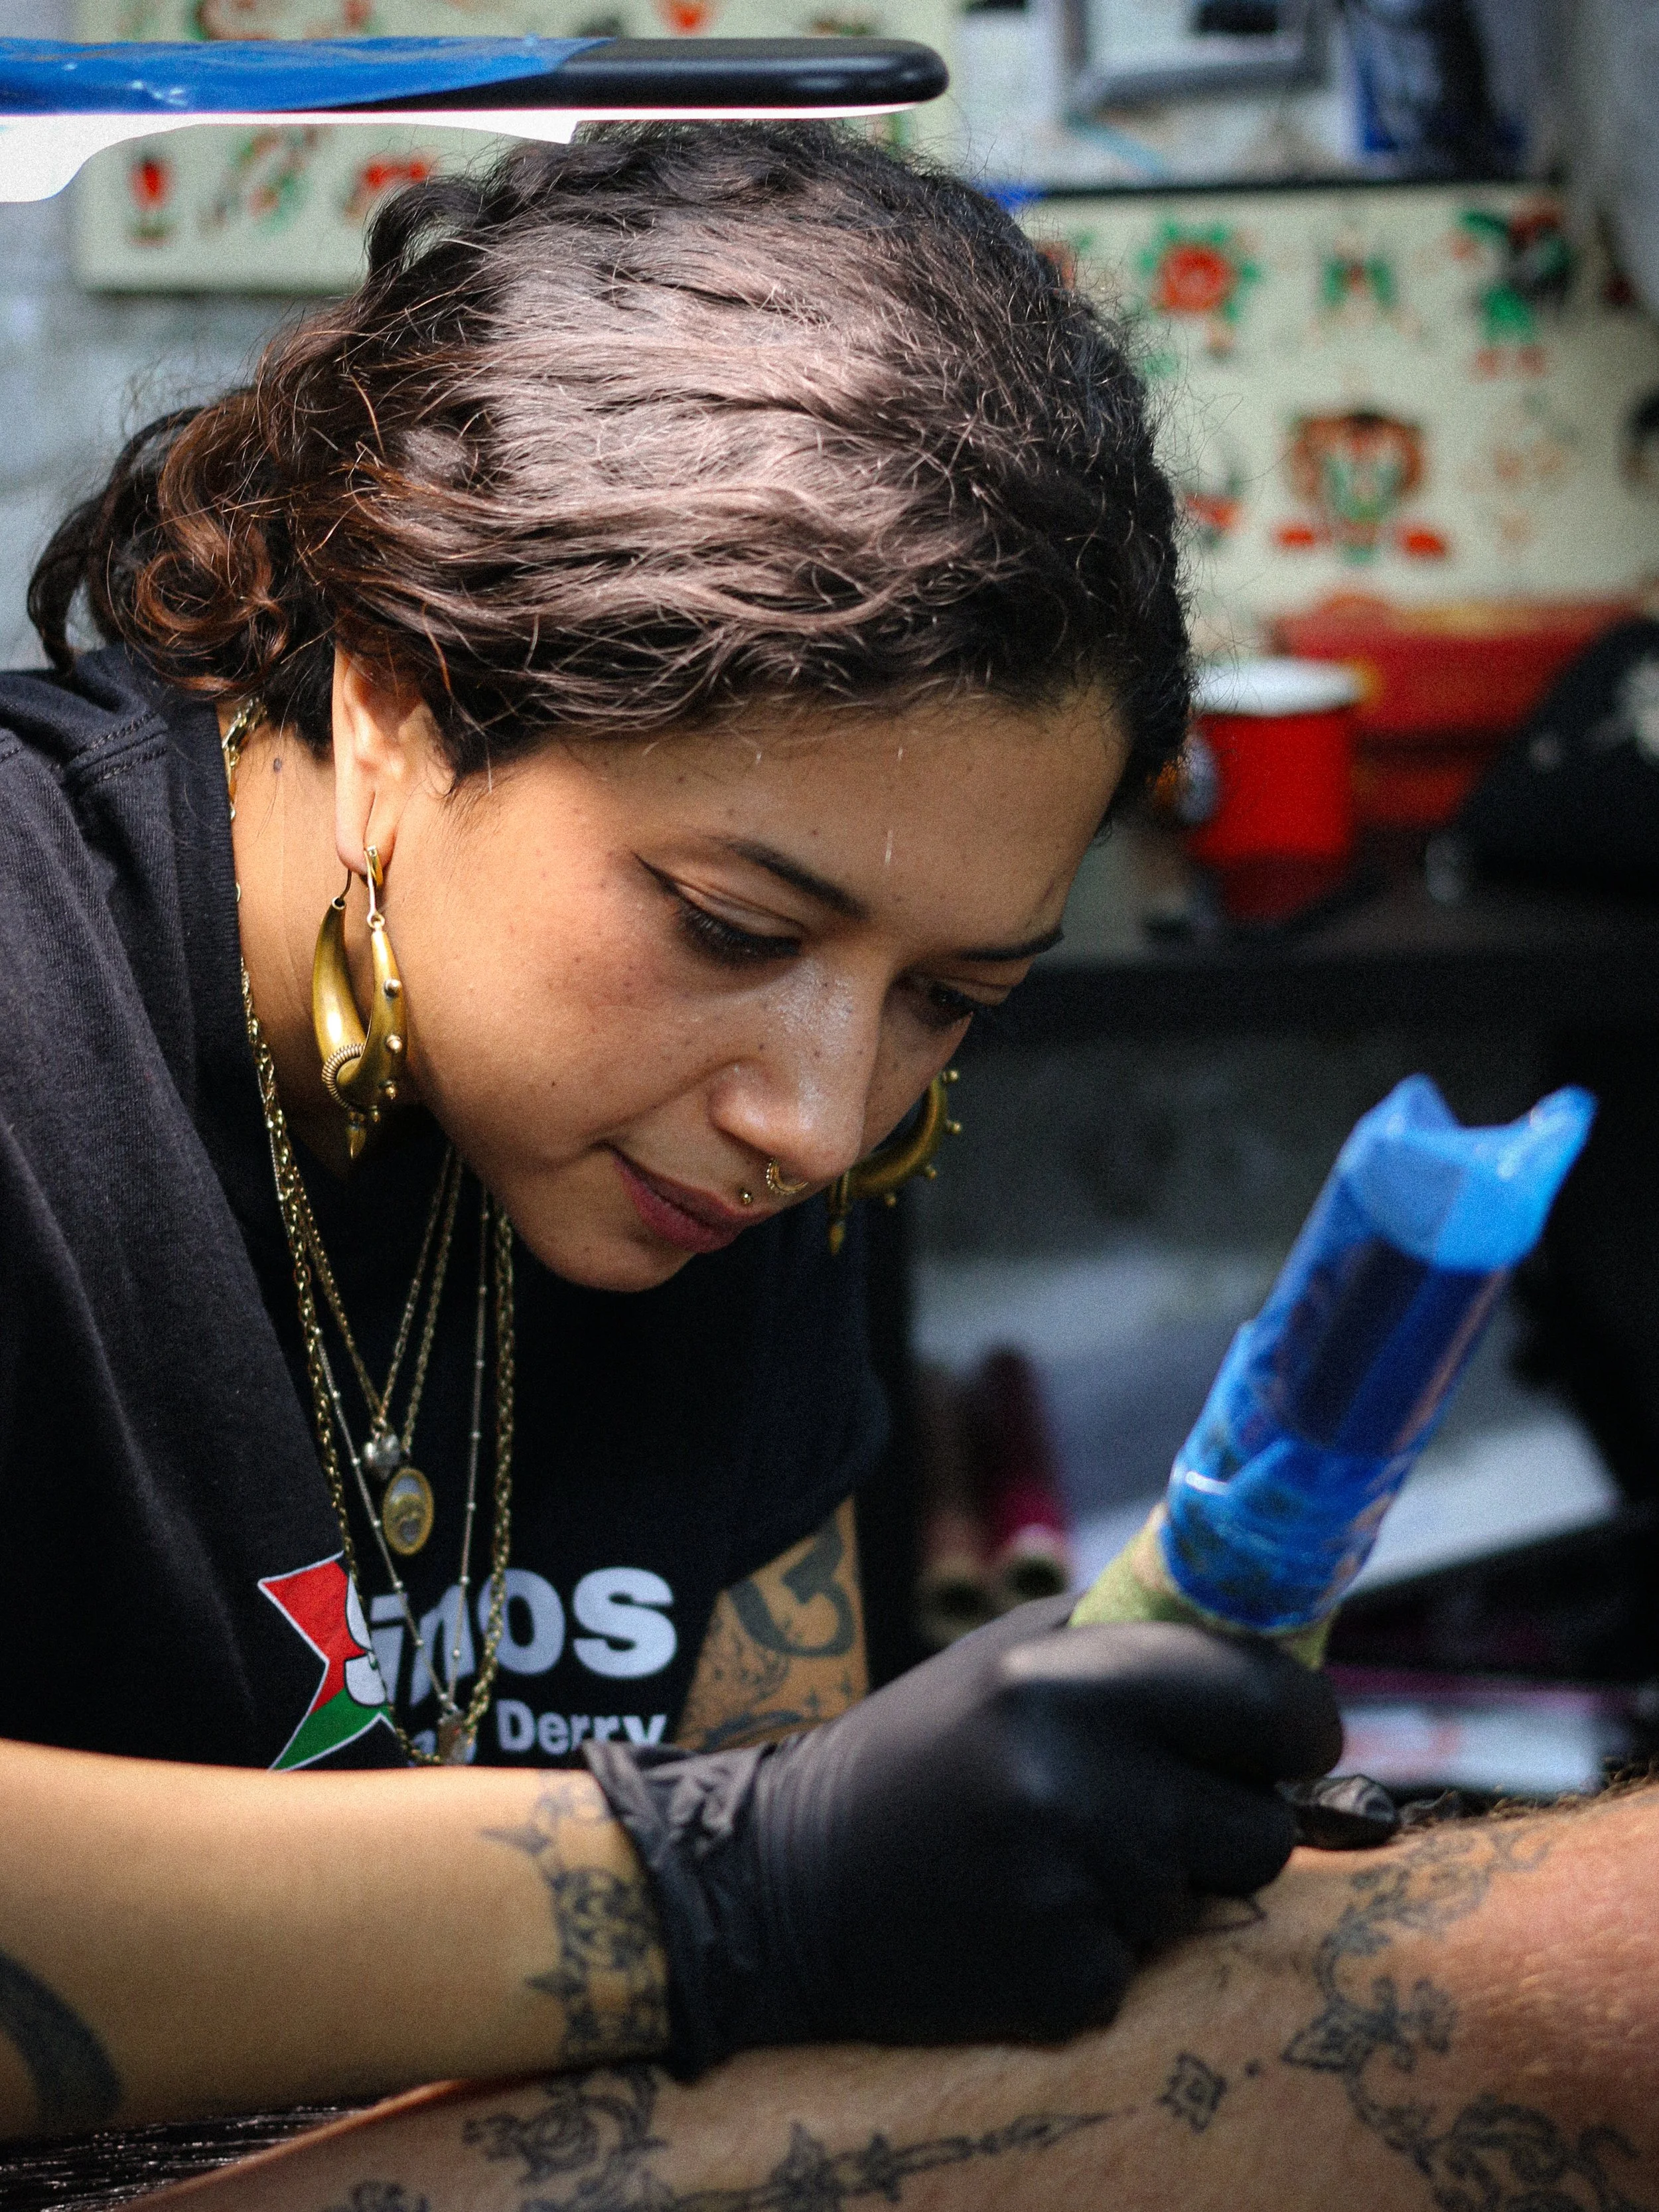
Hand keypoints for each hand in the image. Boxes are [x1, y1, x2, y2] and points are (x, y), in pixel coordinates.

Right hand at [586, 1596, 1340, 2071]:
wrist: (784, 1880)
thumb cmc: (919, 1751)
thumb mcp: (1010, 1655)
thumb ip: (1135, 1639)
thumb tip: (1270, 1634)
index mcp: (1065, 1682)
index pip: (1269, 1700)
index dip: (1299, 1720)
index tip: (1287, 1733)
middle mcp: (1076, 1783)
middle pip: (1264, 1823)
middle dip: (1244, 1813)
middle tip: (1184, 1801)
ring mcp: (1071, 1891)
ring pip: (1207, 1899)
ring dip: (1161, 1881)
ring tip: (1061, 1851)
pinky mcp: (1061, 1984)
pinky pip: (1146, 1967)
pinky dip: (1104, 1946)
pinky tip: (1025, 1913)